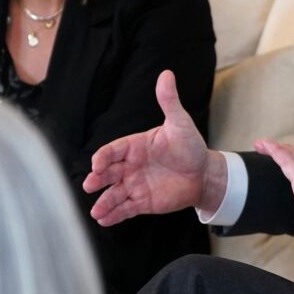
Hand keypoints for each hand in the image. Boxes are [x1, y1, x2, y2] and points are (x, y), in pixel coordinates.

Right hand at [83, 70, 226, 225]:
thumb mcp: (180, 123)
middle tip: (89, 184)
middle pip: (108, 172)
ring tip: (96, 211)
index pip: (114, 150)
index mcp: (135, 146)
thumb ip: (169, 101)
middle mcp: (131, 166)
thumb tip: (166, 74)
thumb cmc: (190, 146)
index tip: (98, 164)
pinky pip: (125, 209)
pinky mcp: (142, 201)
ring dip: (104, 201)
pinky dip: (114, 215)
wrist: (203, 173)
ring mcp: (135, 184)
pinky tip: (104, 220)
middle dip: (97, 179)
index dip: (104, 157)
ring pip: (114, 194)